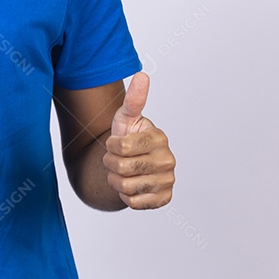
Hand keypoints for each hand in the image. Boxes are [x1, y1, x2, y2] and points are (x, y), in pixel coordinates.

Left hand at [102, 72, 175, 209]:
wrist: (129, 165)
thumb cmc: (127, 138)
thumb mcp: (126, 117)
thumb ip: (134, 99)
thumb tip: (142, 75)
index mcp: (159, 138)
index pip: (120, 146)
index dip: (110, 146)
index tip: (115, 144)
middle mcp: (168, 160)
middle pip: (121, 167)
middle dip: (110, 164)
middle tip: (116, 159)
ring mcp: (168, 180)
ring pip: (125, 187)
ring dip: (116, 180)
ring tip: (122, 172)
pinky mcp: (164, 199)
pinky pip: (133, 203)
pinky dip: (125, 196)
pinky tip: (131, 185)